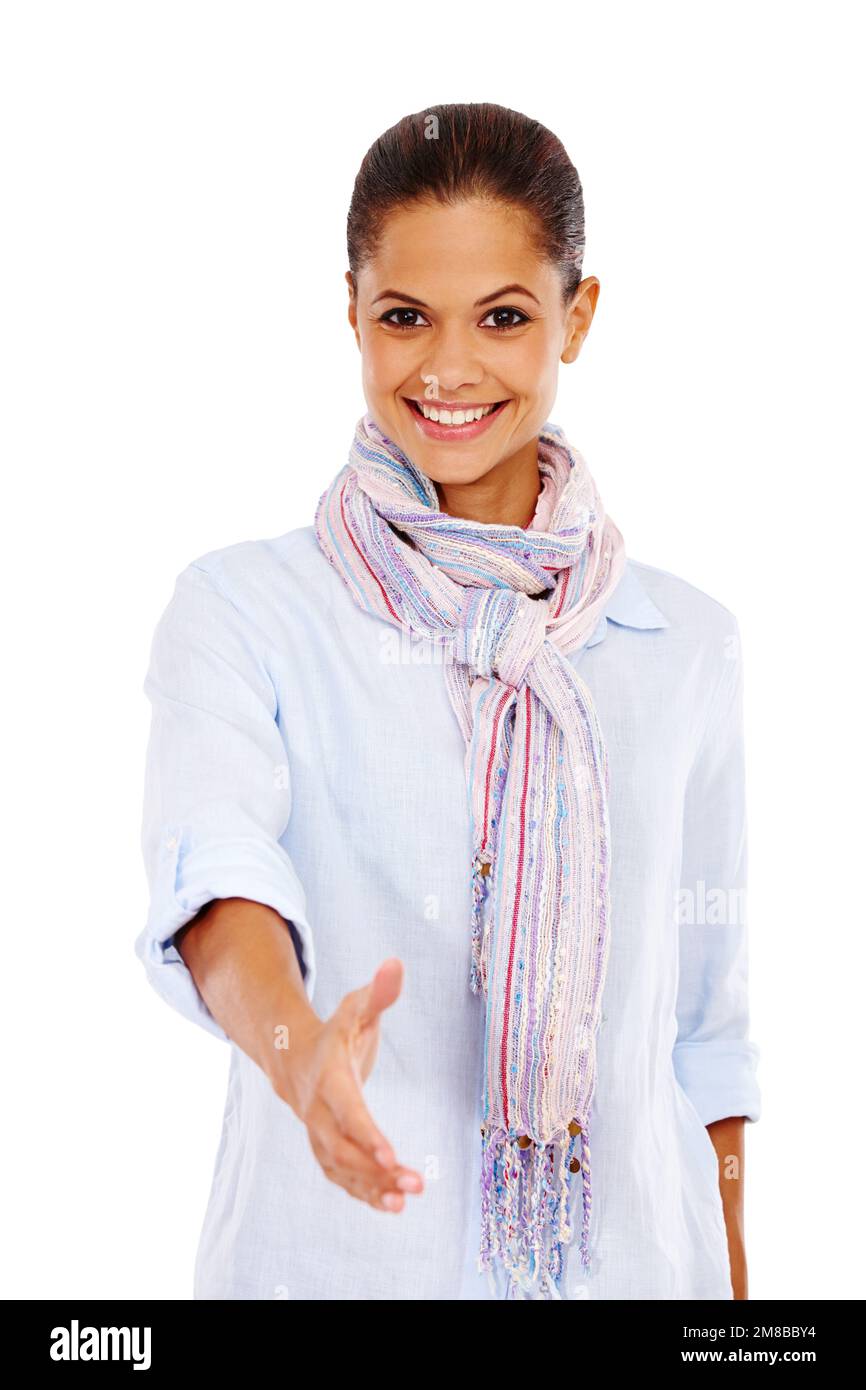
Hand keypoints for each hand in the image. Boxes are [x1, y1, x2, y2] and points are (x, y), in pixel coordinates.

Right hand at [273, 958, 423, 1212]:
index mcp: (328, 1075)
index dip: (366, 1133)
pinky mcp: (325, 1149)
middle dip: (376, 1170)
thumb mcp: (356, 1007)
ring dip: (372, 1188)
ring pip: (341, 1169)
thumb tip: (396, 962)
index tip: (391, 1156)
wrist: (294, 1056)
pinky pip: (342, 1178)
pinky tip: (393, 1205)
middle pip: (343, 1147)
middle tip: (415, 1184)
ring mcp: (319, 1133)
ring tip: (406, 1201)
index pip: (347, 1109)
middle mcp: (319, 1110)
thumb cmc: (336, 1029)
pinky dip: (364, 1194)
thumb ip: (379, 991)